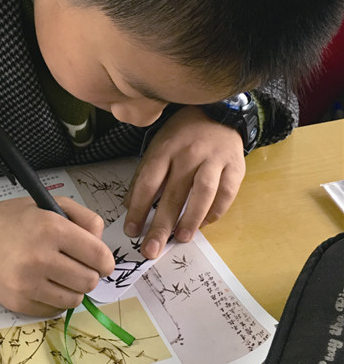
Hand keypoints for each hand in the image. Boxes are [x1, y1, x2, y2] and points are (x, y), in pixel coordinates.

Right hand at [0, 196, 114, 317]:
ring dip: (73, 289)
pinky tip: (44, 284)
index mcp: (51, 229)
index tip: (101, 261)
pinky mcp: (18, 303)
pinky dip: (55, 299)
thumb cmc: (13, 220)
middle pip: (89, 281)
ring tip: (60, 275)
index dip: (105, 261)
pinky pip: (54, 310)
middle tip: (77, 266)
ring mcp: (28, 284)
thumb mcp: (49, 205)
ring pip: (75, 299)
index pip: (98, 256)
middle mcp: (40, 258)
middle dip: (89, 274)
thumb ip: (83, 218)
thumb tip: (102, 244)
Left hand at [123, 106, 245, 258]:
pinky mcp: (235, 166)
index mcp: (165, 149)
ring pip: (202, 192)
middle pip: (173, 193)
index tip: (131, 231)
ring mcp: (213, 159)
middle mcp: (189, 154)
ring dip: (191, 218)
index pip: (148, 183)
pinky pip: (226, 193)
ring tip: (181, 238)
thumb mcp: (158, 147)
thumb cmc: (182, 136)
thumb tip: (129, 207)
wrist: (218, 114)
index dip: (138, 208)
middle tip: (151, 250)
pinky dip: (216, 211)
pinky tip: (205, 224)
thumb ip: (145, 176)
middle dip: (161, 225)